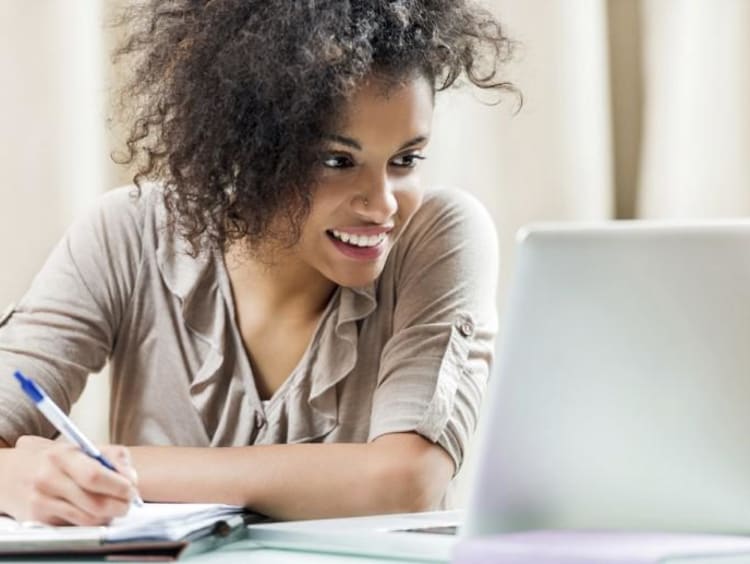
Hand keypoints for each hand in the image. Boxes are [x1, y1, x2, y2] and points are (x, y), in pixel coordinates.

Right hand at [0, 436, 138, 524]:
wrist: (11, 474)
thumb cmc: (55, 460)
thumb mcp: (81, 448)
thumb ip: (112, 457)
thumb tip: (131, 478)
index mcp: (62, 456)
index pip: (94, 476)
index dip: (118, 485)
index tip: (132, 488)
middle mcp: (49, 479)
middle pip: (94, 502)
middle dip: (119, 504)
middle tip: (128, 502)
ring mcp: (42, 502)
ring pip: (88, 518)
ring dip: (109, 515)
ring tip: (115, 506)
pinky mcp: (39, 520)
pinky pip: (76, 525)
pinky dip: (93, 520)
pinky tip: (95, 510)